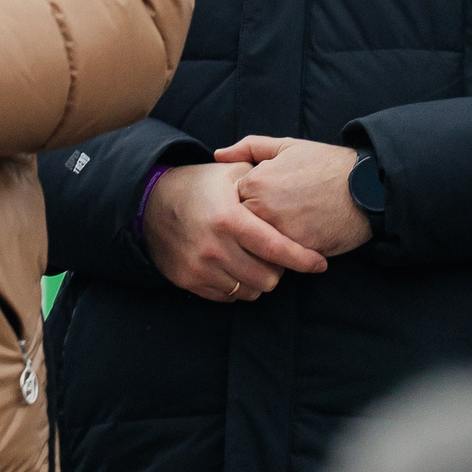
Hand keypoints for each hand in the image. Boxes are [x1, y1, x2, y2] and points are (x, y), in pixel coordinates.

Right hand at [142, 162, 328, 302]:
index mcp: (228, 218)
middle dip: (278, 268)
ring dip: (258, 279)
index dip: (302, 259)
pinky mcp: (189, 281)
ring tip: (254, 260)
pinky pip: (228, 297)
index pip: (275, 248)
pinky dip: (237, 286)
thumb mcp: (229, 173)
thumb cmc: (199, 186)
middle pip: (267, 277)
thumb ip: (262, 179)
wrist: (151, 203)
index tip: (320, 264)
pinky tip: (235, 266)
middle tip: (275, 254)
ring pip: (249, 291)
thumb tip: (296, 186)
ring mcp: (200, 267)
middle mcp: (214, 247)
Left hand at [216, 135, 374, 259]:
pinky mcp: (298, 251)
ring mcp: (280, 233)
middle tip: (274, 217)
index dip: (244, 202)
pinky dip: (283, 255)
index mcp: (256, 182)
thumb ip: (248, 147)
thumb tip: (218, 154)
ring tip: (284, 230)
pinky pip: (279, 259)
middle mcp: (263, 209)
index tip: (259, 200)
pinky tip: (295, 243)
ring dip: (263, 243)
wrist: (366, 187)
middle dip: (250, 225)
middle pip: (240, 226)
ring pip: (257, 246)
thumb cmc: (325, 164)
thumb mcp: (286, 146)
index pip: (230, 201)